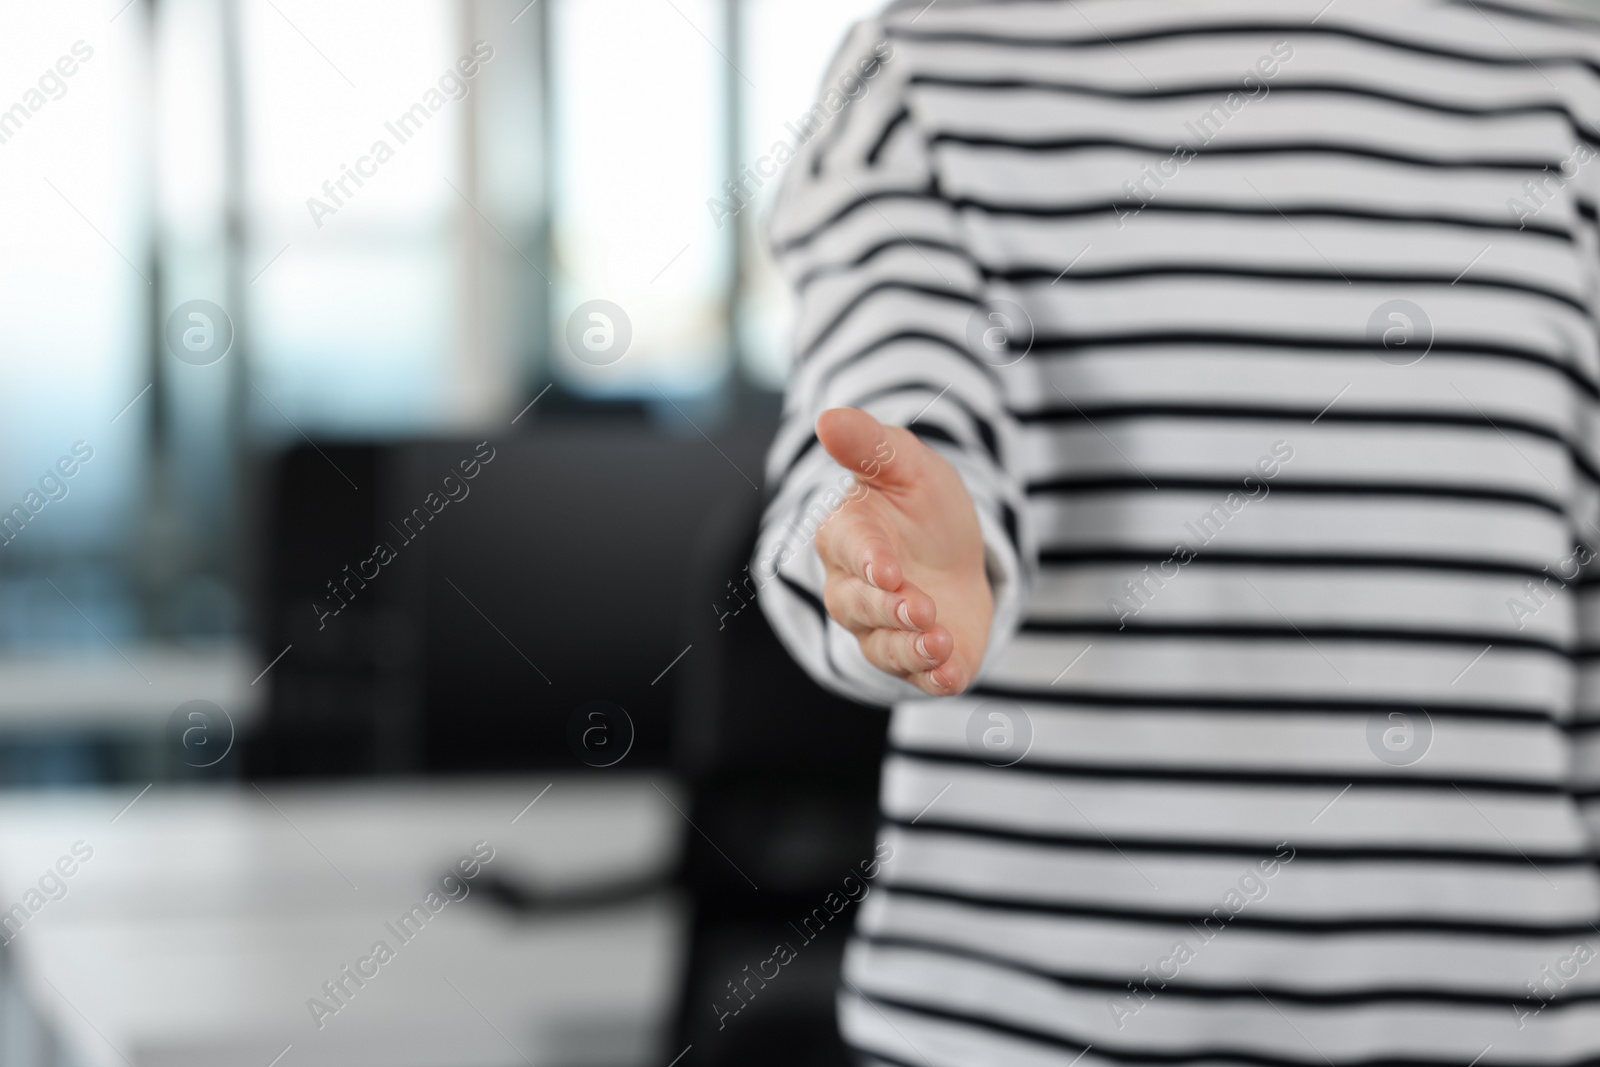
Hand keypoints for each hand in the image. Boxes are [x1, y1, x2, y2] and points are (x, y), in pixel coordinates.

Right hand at [813, 408, 992, 694]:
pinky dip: (932, 679)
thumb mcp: (906, 464)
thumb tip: (828, 419)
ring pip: (884, 647)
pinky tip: (951, 676)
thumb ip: (870, 446)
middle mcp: (853, 590)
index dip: (869, 562)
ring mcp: (882, 629)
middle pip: (860, 606)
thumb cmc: (921, 503)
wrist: (956, 553)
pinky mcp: (915, 659)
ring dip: (911, 649)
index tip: (889, 570)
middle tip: (923, 607)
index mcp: (847, 536)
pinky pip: (916, 676)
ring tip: (940, 642)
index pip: (850, 549)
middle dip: (891, 610)